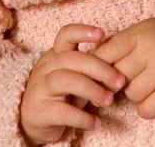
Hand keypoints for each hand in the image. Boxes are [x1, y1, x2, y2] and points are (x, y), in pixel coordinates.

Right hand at [20, 24, 126, 145]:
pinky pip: (62, 111)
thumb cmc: (62, 93)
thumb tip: (121, 67)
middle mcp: (46, 66)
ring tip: (109, 101)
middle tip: (120, 81)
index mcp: (56, 54)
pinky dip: (82, 117)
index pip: (65, 35)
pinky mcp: (38, 111)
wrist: (33, 120)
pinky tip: (95, 122)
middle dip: (100, 68)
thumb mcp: (75, 76)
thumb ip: (91, 69)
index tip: (102, 33)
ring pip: (66, 80)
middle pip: (73, 58)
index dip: (82, 31)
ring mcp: (40, 87)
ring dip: (92, 89)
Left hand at [89, 17, 154, 120]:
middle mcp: (151, 51)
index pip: (106, 52)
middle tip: (126, 77)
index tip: (92, 73)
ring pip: (130, 94)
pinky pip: (146, 110)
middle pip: (116, 76)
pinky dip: (145, 108)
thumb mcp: (143, 30)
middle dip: (117, 80)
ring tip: (147, 81)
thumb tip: (90, 60)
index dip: (96, 65)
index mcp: (140, 34)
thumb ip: (120, 42)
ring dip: (134, 93)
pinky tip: (153, 97)